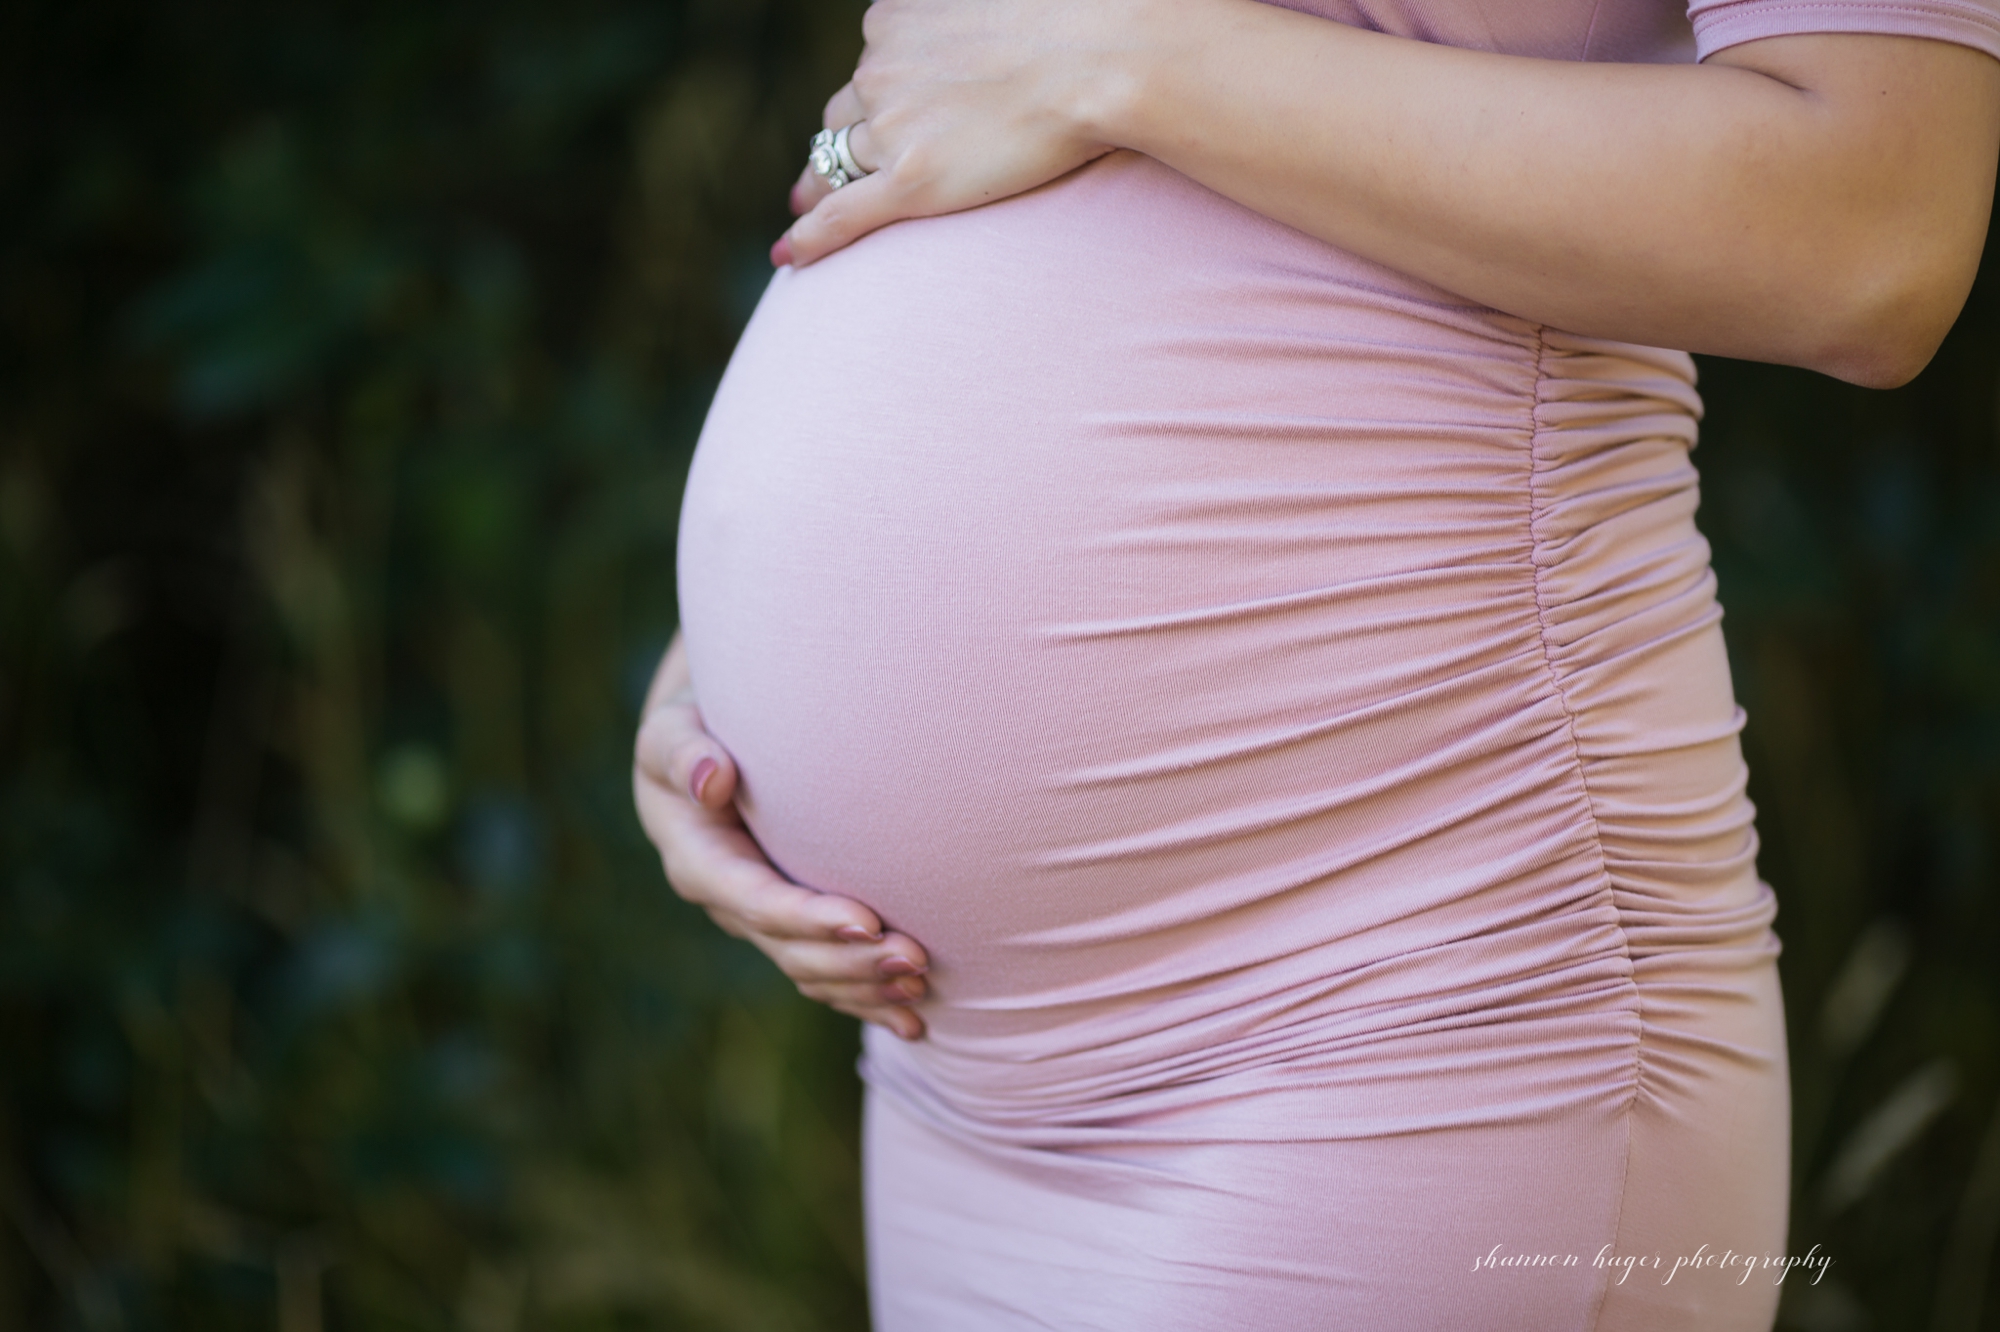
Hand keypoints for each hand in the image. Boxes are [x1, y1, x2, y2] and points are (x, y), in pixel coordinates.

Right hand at [632, 634, 929, 1039]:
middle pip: (791, 950)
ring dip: (866, 986)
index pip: (756, 901)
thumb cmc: (693, 727)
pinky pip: (827, 977)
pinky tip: (914, 1021)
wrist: (702, 748)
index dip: (809, 918)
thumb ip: (686, 752)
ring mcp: (760, 922)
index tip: (865, 921)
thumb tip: (712, 778)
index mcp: (699, 862)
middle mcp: (729, 904)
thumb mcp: (671, 732)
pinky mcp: (789, 928)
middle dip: (852, 961)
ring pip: (813, 973)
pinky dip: (867, 1000)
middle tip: (916, 959)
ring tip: (922, 985)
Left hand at [775, 0, 1143, 264]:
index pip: (871, 61)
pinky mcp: (911, 181)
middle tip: (819, 169)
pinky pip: (843, 214)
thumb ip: (970, 17)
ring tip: (806, 207)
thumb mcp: (1000, 1)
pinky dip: (811, 237)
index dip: (863, 95)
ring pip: (837, 161)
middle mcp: (881, 67)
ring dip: (819, 184)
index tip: (859, 115)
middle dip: (837, 139)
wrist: (1096, 59)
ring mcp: (892, 127)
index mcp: (895, 17)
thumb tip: (983, 30)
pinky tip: (789, 256)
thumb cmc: (1075, 22)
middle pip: (844, 112)